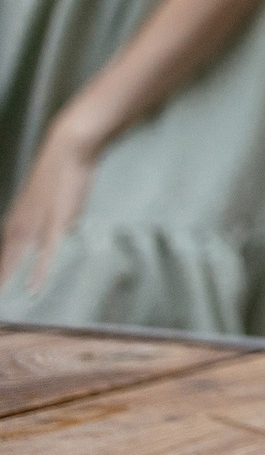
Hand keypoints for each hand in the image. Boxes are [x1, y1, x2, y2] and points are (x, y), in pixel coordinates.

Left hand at [0, 107, 110, 292]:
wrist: (68, 149)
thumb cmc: (63, 171)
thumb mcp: (54, 200)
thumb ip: (55, 219)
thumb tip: (63, 232)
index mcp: (16, 217)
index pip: (3, 250)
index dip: (1, 268)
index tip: (0, 286)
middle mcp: (18, 224)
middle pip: (4, 258)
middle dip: (0, 279)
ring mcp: (34, 225)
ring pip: (14, 261)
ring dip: (7, 282)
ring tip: (3, 305)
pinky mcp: (52, 225)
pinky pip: (43, 256)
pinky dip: (37, 274)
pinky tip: (33, 290)